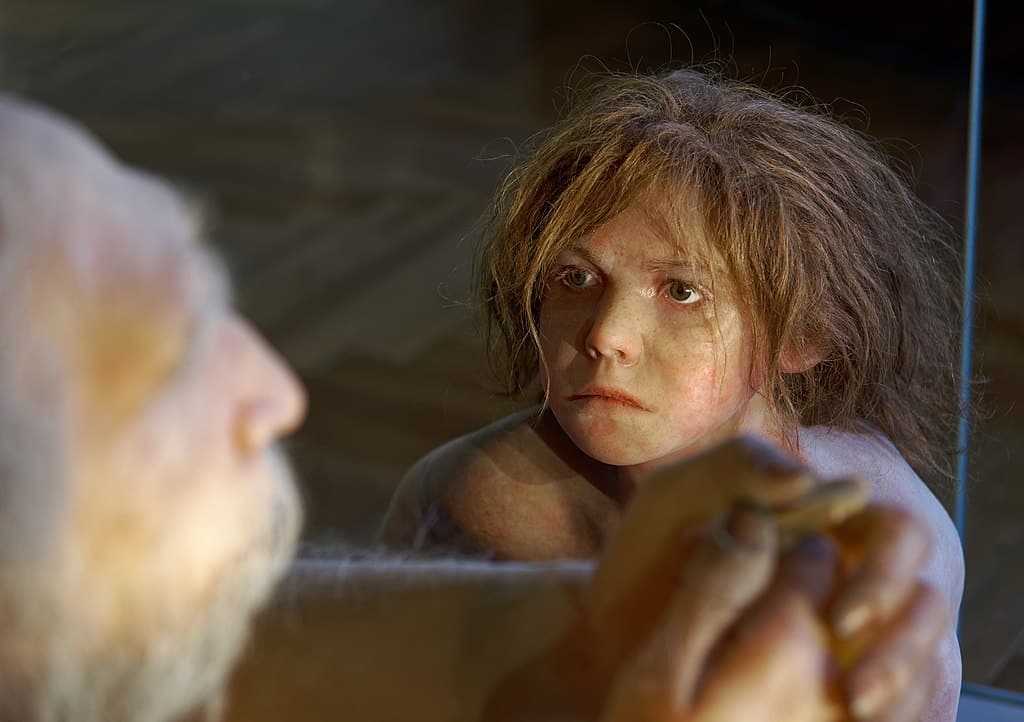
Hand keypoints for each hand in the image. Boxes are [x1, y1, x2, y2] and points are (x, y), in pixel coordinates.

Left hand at [592, 437, 948, 721]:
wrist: (607, 631)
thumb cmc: (643, 556)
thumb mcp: (675, 497)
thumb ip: (735, 467)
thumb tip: (810, 479)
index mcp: (820, 517)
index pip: (897, 535)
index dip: (885, 576)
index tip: (844, 620)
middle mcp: (844, 572)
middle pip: (921, 601)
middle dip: (903, 646)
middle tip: (856, 694)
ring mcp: (843, 630)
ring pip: (916, 657)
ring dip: (900, 687)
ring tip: (855, 716)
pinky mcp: (831, 677)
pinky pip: (890, 699)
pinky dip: (886, 713)